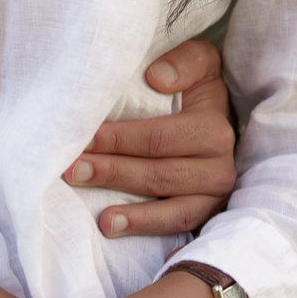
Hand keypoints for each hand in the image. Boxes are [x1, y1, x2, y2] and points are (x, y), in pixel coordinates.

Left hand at [69, 37, 237, 237]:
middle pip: (160, 175)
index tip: (84, 138)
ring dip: (135, 216)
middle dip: (113, 173)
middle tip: (72, 170)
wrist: (223, 119)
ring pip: (174, 209)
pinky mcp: (208, 215)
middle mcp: (220, 167)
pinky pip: (182, 228)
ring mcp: (215, 196)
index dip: (120, 139)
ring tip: (102, 220)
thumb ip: (186, 61)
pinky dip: (155, 233)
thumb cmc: (198, 88)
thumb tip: (156, 77)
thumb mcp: (201, 62)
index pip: (159, 138)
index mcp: (213, 129)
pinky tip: (123, 235)